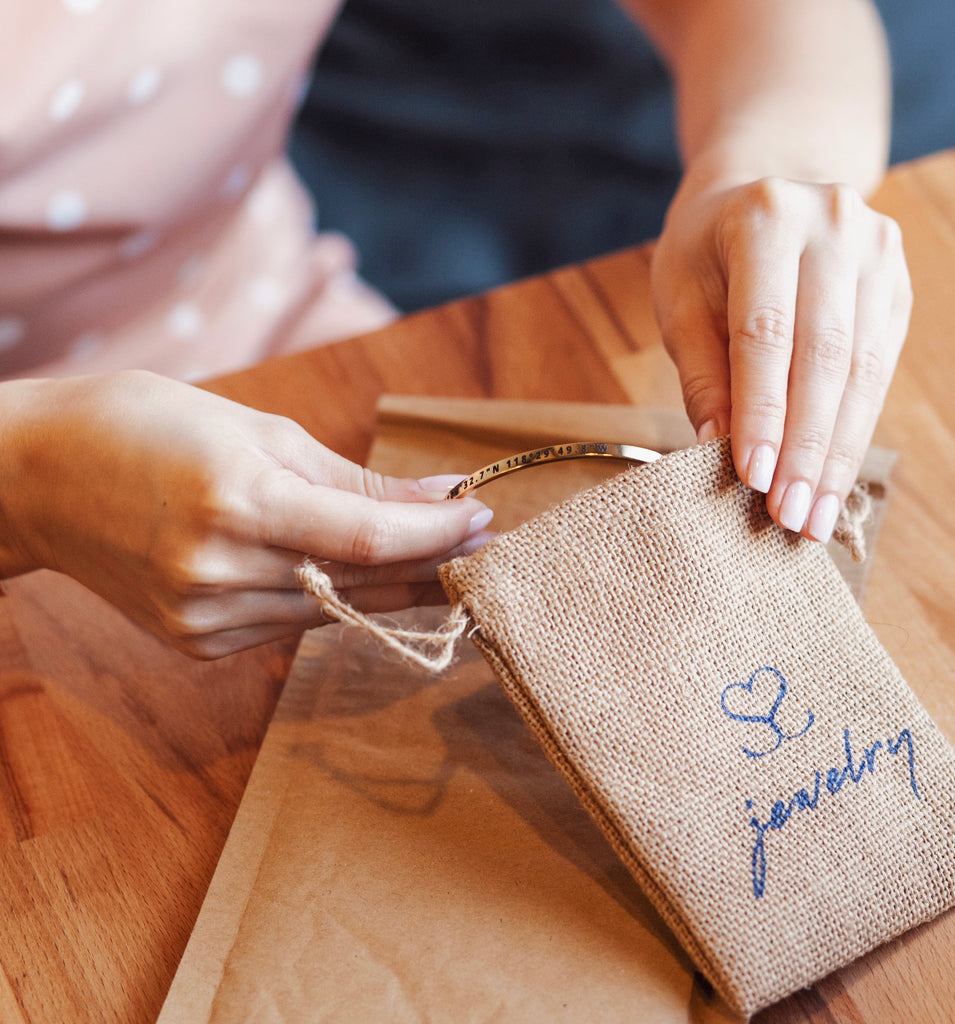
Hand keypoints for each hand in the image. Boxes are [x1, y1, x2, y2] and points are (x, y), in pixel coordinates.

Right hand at [0, 371, 492, 657]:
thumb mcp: (260, 431)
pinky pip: (291, 625)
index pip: (370, 539)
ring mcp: (204, 618)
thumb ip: (356, 480)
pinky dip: (334, 602)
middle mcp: (220, 570)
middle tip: (478, 544)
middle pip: (361, 584)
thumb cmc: (153, 427)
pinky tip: (359, 580)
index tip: (485, 517)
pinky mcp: (197, 644)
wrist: (40, 477)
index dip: (439, 534)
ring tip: (436, 559)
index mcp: (238, 499)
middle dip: (431, 564)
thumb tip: (440, 496)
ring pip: (333, 612)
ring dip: (392, 588)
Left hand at [651, 174, 911, 541]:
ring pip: (862, 369)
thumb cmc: (704, 255)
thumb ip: (701, 372)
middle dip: (805, 446)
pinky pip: (880, 368)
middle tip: (789, 516)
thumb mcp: (681, 301)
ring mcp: (877, 251)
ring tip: (815, 516)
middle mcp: (833, 225)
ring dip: (836, 452)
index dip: (761, 410)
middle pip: (824, 354)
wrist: (758, 196)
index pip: (765, 331)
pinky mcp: (897, 284)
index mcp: (765, 217)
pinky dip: (854, 429)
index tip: (753, 477)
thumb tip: (717, 450)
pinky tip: (835, 478)